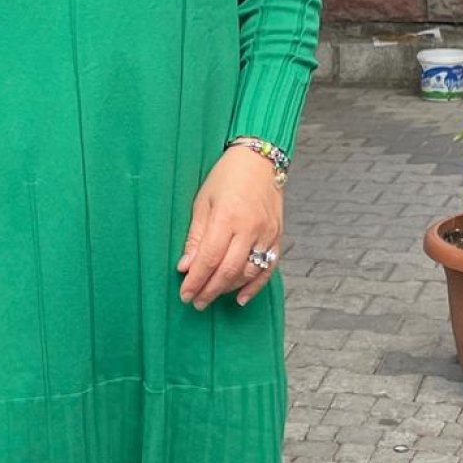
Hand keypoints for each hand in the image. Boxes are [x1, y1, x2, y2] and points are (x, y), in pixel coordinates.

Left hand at [176, 146, 283, 309]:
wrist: (260, 160)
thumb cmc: (226, 177)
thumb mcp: (203, 201)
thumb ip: (196, 236)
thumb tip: (185, 266)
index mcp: (227, 217)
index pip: (209, 259)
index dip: (196, 280)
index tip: (185, 293)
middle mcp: (250, 229)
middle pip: (228, 270)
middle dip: (209, 290)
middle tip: (195, 302)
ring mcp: (267, 234)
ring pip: (248, 273)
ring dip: (228, 289)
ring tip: (212, 295)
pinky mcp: (278, 236)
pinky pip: (269, 268)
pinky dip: (255, 286)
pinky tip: (241, 298)